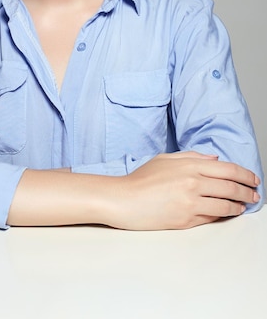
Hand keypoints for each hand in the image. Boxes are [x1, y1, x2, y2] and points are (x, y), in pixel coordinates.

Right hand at [105, 151, 260, 229]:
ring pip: (226, 205)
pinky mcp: (186, 220)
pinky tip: (225, 214)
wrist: (123, 199)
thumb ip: (192, 156)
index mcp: (189, 165)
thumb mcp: (165, 159)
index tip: (253, 179)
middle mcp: (193, 182)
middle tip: (255, 195)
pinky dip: (222, 216)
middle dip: (247, 192)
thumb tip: (215, 159)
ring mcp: (190, 202)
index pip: (228, 169)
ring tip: (243, 206)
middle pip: (231, 187)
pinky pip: (211, 218)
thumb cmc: (140, 179)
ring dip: (239, 206)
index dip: (245, 175)